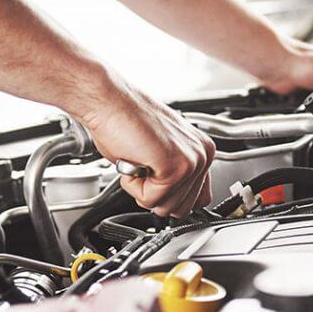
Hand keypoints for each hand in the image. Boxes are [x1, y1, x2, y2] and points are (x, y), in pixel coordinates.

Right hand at [77, 83, 214, 217]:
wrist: (109, 101)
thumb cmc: (125, 121)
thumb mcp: (159, 153)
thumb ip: (174, 177)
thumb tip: (174, 203)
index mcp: (202, 150)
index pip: (199, 200)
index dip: (171, 197)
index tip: (155, 179)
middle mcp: (203, 155)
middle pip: (182, 209)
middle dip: (154, 195)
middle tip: (143, 165)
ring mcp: (191, 161)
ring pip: (166, 208)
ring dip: (142, 190)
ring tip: (139, 160)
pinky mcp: (175, 167)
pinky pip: (151, 200)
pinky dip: (133, 186)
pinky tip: (134, 160)